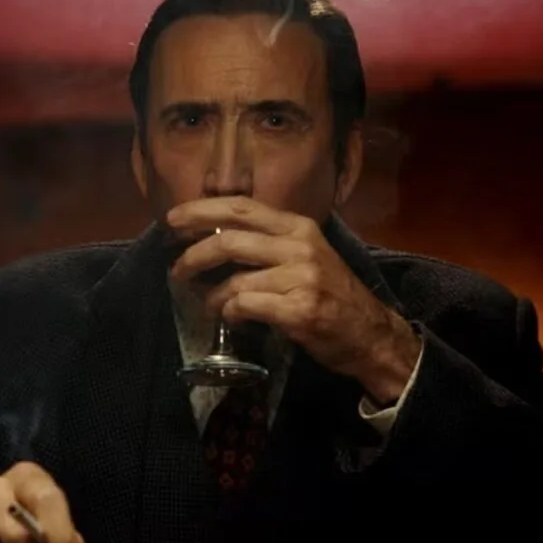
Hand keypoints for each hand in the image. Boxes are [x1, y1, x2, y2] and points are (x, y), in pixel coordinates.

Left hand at [167, 196, 420, 403]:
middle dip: (192, 256)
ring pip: (234, 280)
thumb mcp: (305, 257)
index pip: (241, 207)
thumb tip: (214, 238)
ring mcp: (301, 278)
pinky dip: (230, 314)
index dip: (201, 210)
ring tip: (207, 305)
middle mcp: (300, 246)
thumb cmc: (332, 295)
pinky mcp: (299, 310)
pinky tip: (233, 320)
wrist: (370, 335)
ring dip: (211, 296)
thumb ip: (268, 244)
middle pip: (229, 240)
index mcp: (298, 227)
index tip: (172, 219)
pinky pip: (246, 306)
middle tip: (176, 271)